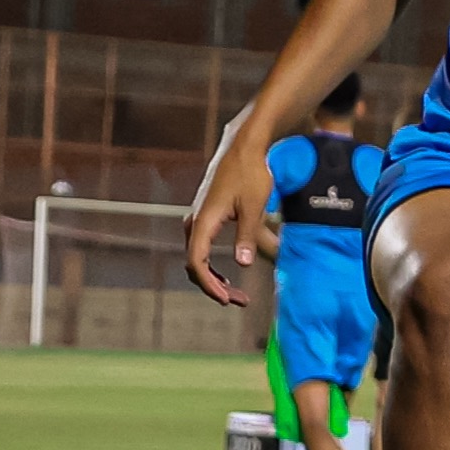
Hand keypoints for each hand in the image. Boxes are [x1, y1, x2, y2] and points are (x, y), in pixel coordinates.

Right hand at [183, 138, 261, 308]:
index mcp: (204, 220)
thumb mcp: (254, 207)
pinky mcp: (207, 216)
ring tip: (237, 295)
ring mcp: (199, 219)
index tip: (226, 299)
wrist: (245, 148)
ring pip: (198, 257)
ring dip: (215, 278)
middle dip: (214, 286)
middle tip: (238, 301)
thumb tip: (242, 264)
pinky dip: (214, 264)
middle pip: (195, 264)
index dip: (209, 284)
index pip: (197, 262)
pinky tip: (231, 274)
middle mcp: (196, 221)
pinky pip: (203, 247)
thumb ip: (248, 235)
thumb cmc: (251, 174)